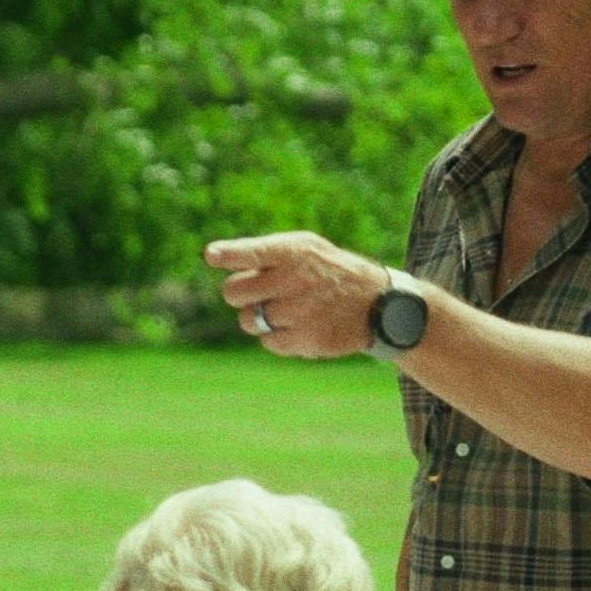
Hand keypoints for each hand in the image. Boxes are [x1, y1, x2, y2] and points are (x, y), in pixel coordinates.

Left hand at [202, 232, 391, 358]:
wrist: (377, 304)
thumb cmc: (327, 271)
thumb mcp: (305, 248)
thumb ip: (264, 252)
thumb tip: (214, 257)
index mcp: (294, 251)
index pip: (254, 252)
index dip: (230, 254)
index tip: (213, 255)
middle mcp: (296, 279)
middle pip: (233, 292)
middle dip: (239, 294)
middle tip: (258, 293)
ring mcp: (301, 311)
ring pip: (246, 320)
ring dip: (257, 318)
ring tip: (284, 310)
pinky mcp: (306, 339)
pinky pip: (267, 342)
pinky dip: (276, 338)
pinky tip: (298, 326)